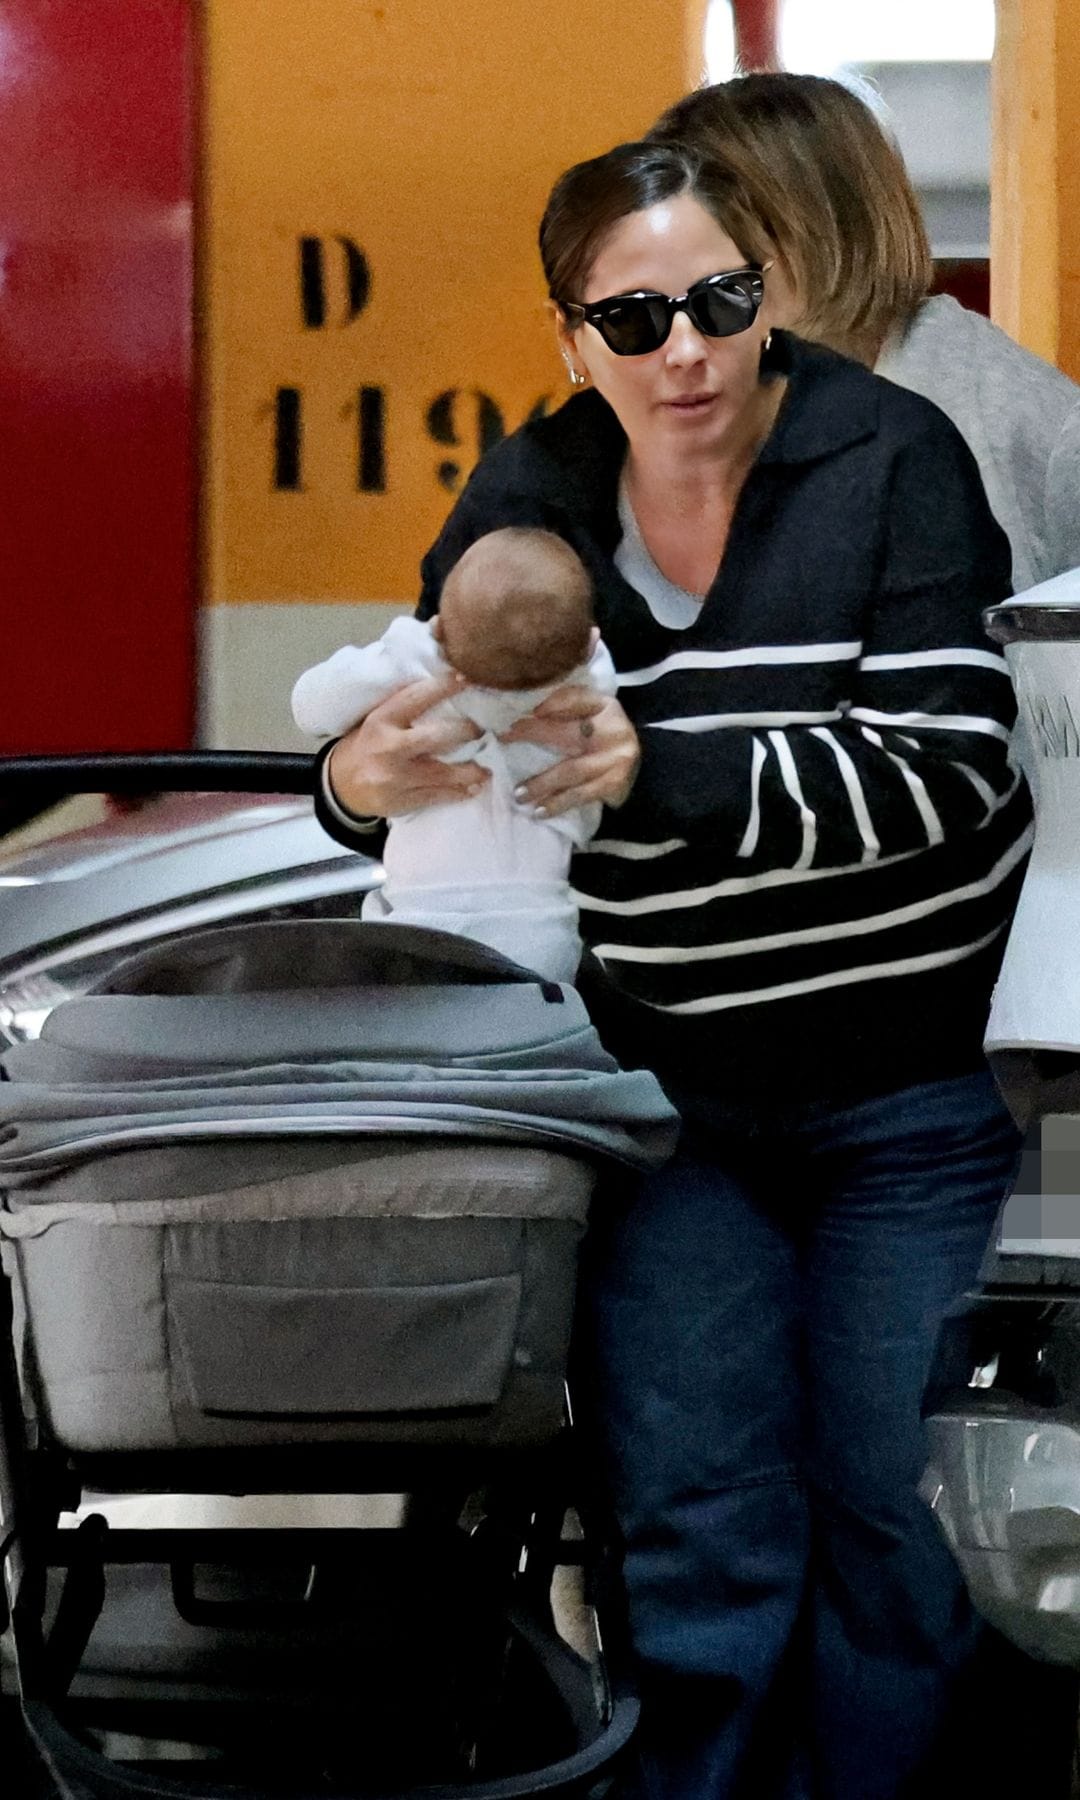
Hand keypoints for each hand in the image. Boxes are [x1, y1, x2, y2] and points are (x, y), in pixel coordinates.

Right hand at [327, 671, 488, 816]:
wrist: (339, 787)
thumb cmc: (365, 746)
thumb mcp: (376, 721)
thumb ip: (404, 709)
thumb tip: (445, 687)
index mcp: (381, 721)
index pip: (415, 698)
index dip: (443, 687)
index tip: (466, 678)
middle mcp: (388, 748)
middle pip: (436, 737)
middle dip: (465, 732)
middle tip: (482, 730)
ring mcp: (395, 777)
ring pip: (442, 773)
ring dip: (469, 771)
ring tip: (486, 769)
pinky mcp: (402, 800)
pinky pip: (437, 796)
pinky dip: (458, 792)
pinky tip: (473, 788)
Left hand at [499, 687, 640, 816]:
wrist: (641, 768)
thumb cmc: (605, 737)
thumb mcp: (594, 714)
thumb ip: (568, 706)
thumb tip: (532, 710)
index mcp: (607, 707)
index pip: (576, 698)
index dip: (549, 704)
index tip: (518, 713)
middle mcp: (614, 731)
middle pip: (568, 734)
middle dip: (533, 736)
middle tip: (504, 740)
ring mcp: (616, 760)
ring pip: (571, 771)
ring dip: (542, 783)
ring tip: (519, 795)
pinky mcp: (613, 785)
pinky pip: (581, 795)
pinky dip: (559, 803)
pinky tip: (540, 812)